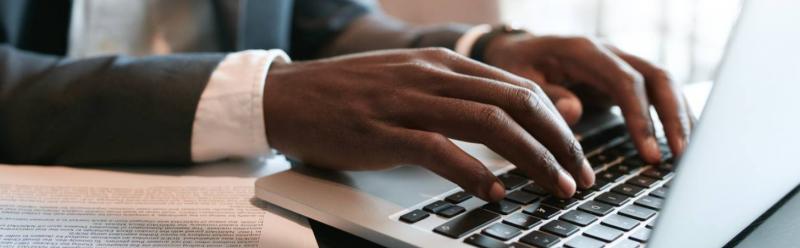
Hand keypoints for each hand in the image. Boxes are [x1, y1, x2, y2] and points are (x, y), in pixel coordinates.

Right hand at [263, 48, 593, 200]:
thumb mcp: (410, 82)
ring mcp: (408, 101)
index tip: (575, 154)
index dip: (558, 123)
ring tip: (553, 187)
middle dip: (559, 142)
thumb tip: (503, 123)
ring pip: (490, 124)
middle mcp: (433, 76)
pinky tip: (493, 193)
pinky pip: (441, 150)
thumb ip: (454, 96)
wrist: (289, 96)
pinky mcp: (384, 130)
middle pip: (518, 102)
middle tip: (579, 175)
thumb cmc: (350, 95)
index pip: (521, 88)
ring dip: (532, 158)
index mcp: (444, 65)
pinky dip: (475, 174)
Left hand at [484, 34, 693, 162]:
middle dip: (674, 117)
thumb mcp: (520, 80)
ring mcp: (620, 64)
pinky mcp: (623, 79)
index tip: (650, 152)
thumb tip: (575, 112)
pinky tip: (681, 140)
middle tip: (683, 154)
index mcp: (584, 51)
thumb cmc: (516, 64)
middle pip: (658, 78)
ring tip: (689, 153)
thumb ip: (546, 96)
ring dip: (681, 116)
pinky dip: (672, 115)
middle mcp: (610, 53)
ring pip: (664, 83)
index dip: (641, 117)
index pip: (626, 82)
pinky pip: (656, 93)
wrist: (517, 48)